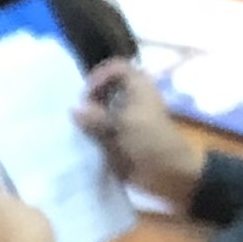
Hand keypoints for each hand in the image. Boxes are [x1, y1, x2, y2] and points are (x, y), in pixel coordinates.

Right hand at [76, 60, 205, 204]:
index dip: (100, 75)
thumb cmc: (151, 141)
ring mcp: (125, 120)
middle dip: (89, 98)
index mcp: (138, 87)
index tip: (86, 93)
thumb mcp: (124, 124)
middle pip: (105, 89)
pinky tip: (80, 141)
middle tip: (79, 112)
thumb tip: (74, 110)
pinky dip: (90, 134)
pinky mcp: (120, 138)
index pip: (117, 68)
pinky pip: (101, 131)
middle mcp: (131, 99)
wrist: (169, 173)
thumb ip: (96, 116)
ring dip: (88, 118)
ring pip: (100, 111)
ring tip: (76, 128)